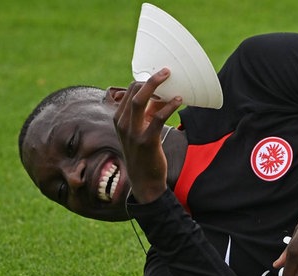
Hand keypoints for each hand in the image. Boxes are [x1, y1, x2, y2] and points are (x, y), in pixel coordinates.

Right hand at [113, 69, 181, 202]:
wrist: (144, 182)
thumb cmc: (144, 155)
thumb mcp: (142, 132)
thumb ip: (150, 115)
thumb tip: (164, 98)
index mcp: (119, 119)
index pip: (129, 91)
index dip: (145, 82)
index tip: (161, 77)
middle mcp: (123, 124)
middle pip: (134, 91)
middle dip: (151, 79)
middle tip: (167, 71)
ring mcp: (133, 132)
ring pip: (140, 100)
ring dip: (156, 86)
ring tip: (170, 77)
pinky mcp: (146, 141)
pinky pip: (156, 118)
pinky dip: (168, 106)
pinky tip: (178, 100)